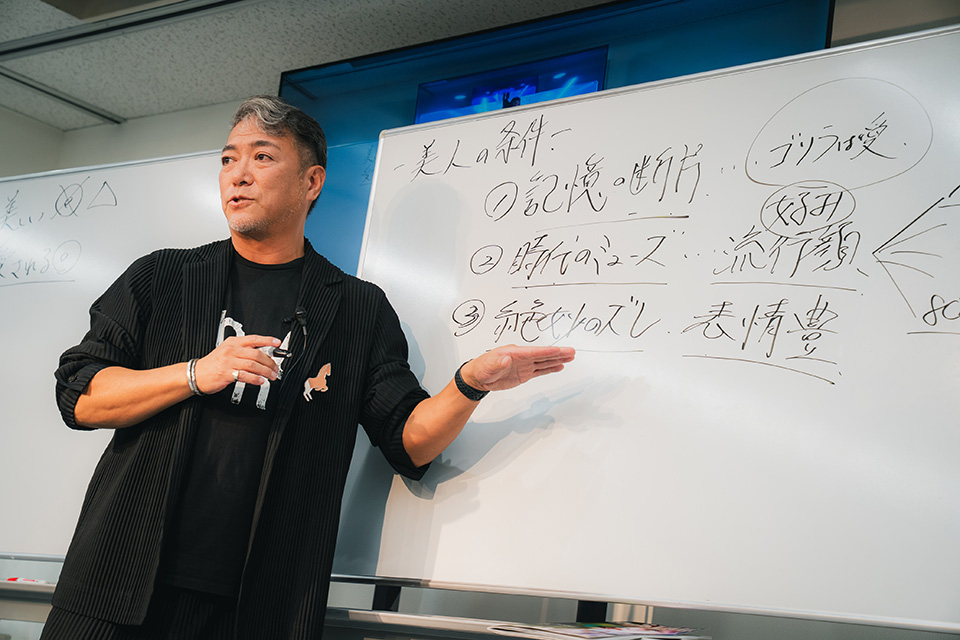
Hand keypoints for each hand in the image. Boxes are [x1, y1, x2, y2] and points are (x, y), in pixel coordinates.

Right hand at [193, 335, 280, 393]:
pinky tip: (260, 381)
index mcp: (233, 342)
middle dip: (270, 362)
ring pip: (253, 365)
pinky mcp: (226, 373)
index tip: (277, 343)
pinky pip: (245, 375)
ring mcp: (229, 362)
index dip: (267, 340)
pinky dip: (255, 379)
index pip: (253, 339)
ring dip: (265, 371)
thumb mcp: (227, 350)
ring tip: (271, 376)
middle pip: (256, 354)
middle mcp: (231, 350)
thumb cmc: (213, 363)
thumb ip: (243, 350)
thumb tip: (261, 355)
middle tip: (275, 368)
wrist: (196, 373)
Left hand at [459, 344, 575, 392]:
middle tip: (572, 352)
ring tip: (570, 358)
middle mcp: (522, 357)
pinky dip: (550, 368)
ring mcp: (524, 365)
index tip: (559, 350)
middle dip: (558, 353)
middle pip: (543, 355)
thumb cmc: (481, 368)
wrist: (478, 377)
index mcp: (514, 353)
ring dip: (557, 360)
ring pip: (544, 362)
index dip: (547, 351)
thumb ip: (498, 363)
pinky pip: (540, 370)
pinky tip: (559, 366)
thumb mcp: (488, 366)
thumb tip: (506, 359)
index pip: (534, 352)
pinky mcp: (524, 374)